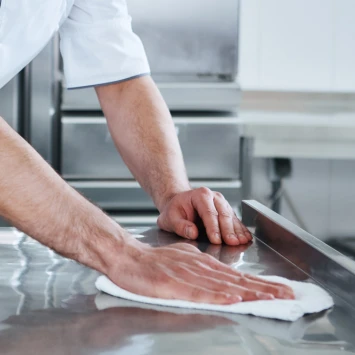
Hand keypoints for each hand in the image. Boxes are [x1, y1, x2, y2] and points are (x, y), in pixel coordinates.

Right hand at [107, 239, 294, 303]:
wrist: (130, 258)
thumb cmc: (156, 262)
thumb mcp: (185, 259)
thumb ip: (203, 268)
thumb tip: (221, 279)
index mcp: (204, 264)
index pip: (237, 276)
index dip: (260, 283)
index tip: (280, 289)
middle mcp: (202, 269)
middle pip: (237, 281)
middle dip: (264, 288)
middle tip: (288, 295)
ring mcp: (189, 276)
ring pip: (223, 286)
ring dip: (249, 293)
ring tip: (272, 298)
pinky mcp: (174, 286)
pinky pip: (199, 293)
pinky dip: (218, 297)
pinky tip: (233, 300)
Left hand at [157, 188, 251, 244]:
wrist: (179, 202)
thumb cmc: (175, 210)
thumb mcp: (170, 217)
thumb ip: (180, 225)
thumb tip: (192, 232)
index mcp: (200, 195)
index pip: (209, 212)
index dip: (213, 227)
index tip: (216, 240)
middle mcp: (214, 197)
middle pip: (223, 214)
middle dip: (228, 230)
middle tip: (232, 243)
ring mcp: (221, 203)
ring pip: (231, 217)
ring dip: (237, 230)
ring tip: (242, 241)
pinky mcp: (226, 210)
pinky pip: (235, 220)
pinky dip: (241, 229)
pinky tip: (246, 237)